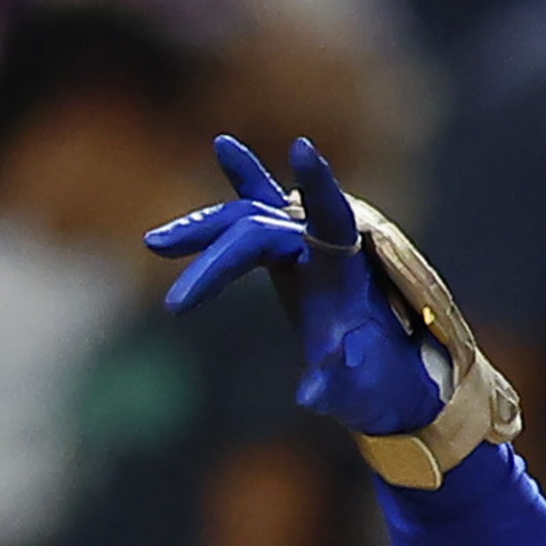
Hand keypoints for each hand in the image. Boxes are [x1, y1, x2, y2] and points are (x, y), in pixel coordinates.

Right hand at [143, 136, 446, 437]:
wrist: (388, 384)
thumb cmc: (380, 387)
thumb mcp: (360, 392)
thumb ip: (336, 388)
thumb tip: (308, 398)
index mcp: (347, 270)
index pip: (331, 216)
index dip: (318, 186)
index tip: (303, 149)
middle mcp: (324, 245)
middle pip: (261, 230)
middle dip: (216, 264)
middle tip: (176, 305)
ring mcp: (304, 243)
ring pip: (247, 218)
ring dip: (203, 230)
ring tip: (156, 244)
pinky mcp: (287, 251)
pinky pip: (259, 208)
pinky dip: (243, 180)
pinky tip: (224, 146)